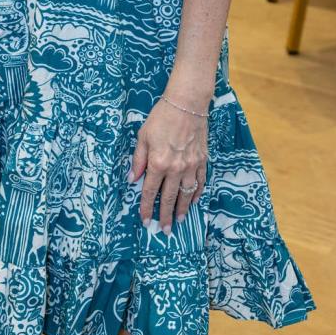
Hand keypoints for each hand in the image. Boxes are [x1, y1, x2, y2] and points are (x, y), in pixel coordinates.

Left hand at [129, 96, 207, 232]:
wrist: (187, 104)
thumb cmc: (161, 117)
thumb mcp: (143, 136)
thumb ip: (138, 160)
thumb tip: (132, 178)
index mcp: (158, 163)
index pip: (150, 191)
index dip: (147, 208)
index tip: (145, 221)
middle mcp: (175, 168)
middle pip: (169, 198)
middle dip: (166, 215)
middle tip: (165, 230)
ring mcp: (191, 166)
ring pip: (187, 194)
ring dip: (183, 209)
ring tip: (180, 221)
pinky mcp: (203, 161)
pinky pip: (200, 183)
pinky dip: (197, 194)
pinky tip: (194, 201)